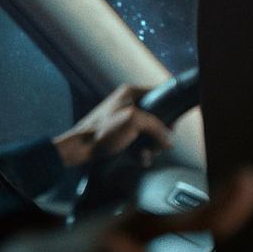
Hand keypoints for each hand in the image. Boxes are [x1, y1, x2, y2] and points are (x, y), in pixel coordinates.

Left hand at [52, 84, 173, 168]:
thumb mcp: (134, 121)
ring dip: (150, 146)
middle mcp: (128, 105)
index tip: (171, 125)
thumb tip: (169, 139)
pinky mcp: (121, 136)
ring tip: (144, 153)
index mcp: (130, 93)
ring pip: (149, 133)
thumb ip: (156, 126)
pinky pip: (139, 143)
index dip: (169, 110)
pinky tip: (139, 158)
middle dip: (158, 134)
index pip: (159, 94)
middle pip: (156, 118)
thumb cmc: (102, 131)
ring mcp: (124, 121)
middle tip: (157, 143)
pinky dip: (141, 152)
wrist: (80, 149)